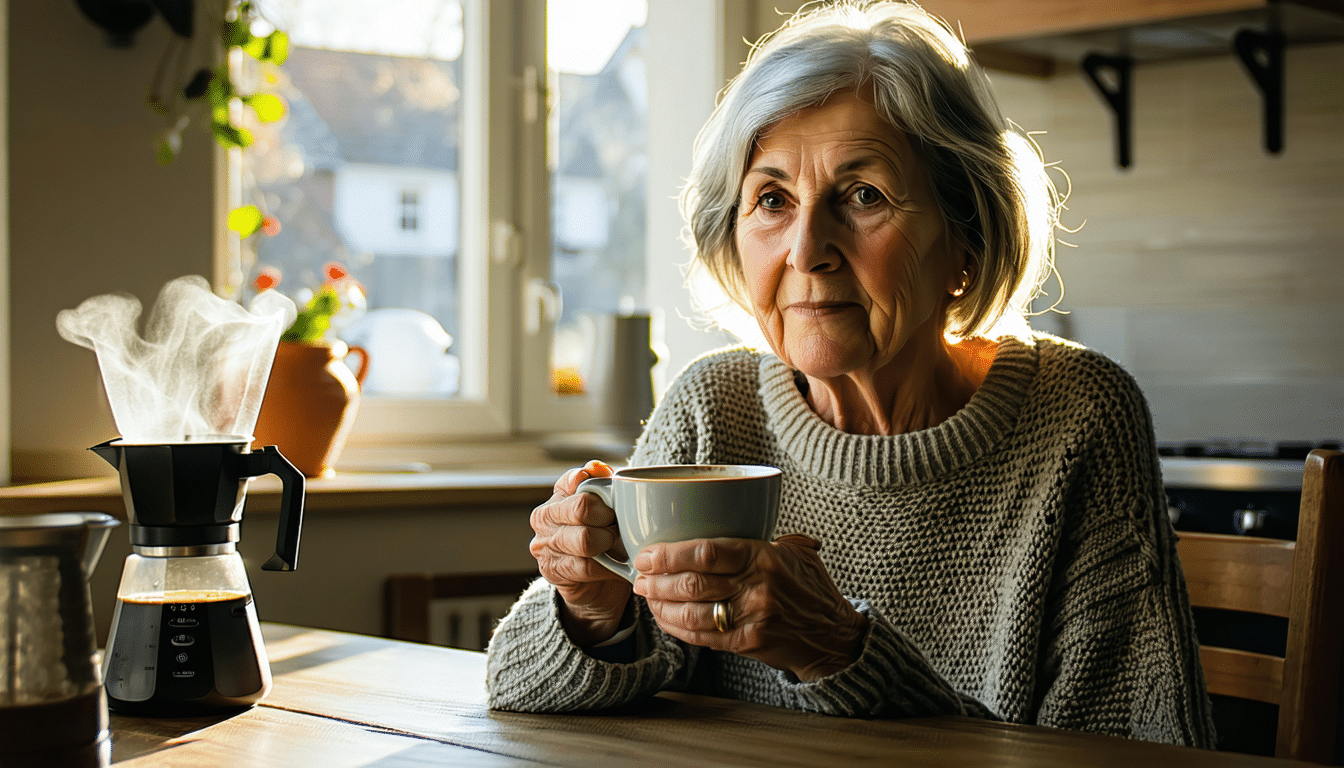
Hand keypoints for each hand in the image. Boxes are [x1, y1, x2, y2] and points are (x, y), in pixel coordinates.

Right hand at [529, 460, 632, 645]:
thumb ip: (605, 485)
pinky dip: (608, 568)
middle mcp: (545, 515)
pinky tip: (618, 566)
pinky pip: (586, 567)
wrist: (597, 585)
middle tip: (619, 526)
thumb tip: (597, 467)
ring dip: (608, 544)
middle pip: (582, 508)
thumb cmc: (606, 538)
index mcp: (560, 493)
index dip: (598, 488)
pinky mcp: (551, 570)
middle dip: (608, 518)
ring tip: (618, 546)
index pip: (575, 479)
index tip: (611, 499)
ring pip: (584, 540)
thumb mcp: (610, 508)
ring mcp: (544, 543)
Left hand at [632, 534, 866, 681]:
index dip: (670, 554)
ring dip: (661, 606)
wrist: (833, 636)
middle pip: (693, 583)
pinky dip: (677, 628)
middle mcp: (757, 587)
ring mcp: (752, 618)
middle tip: (639, 577)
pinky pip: (702, 637)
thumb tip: (726, 511)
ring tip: (646, 597)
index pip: (707, 552)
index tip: (646, 554)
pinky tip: (665, 619)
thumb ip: (763, 536)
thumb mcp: (795, 553)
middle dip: (657, 580)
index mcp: (764, 556)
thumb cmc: (810, 588)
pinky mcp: (748, 644)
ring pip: (692, 613)